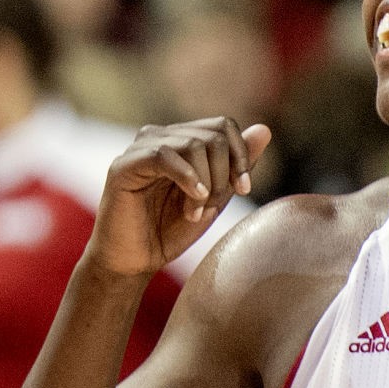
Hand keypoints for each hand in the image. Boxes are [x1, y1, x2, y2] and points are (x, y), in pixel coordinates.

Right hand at [87, 118, 270, 275]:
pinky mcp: (124, 165)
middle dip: (223, 173)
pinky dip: (186, 177)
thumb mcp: (215, 198)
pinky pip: (163, 155)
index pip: (222, 125)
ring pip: (192, 144)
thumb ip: (236, 165)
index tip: (243, 189)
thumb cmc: (169, 231)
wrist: (134, 262)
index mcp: (180, 141)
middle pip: (212, 134)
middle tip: (212, 206)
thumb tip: (264, 129)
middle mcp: (159, 137)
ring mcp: (140, 148)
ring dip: (205, 182)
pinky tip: (192, 201)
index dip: (240, 154)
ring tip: (195, 211)